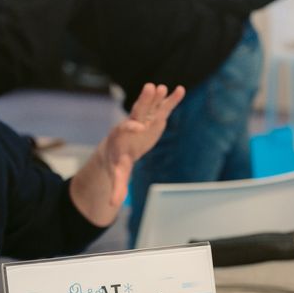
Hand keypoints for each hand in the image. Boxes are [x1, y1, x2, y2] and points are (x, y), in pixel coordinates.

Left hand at [101, 83, 184, 205]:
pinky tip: (180, 89)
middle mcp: (133, 124)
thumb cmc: (117, 159)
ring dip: (157, 97)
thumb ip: (117, 187)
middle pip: (138, 111)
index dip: (131, 128)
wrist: (117, 145)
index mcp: (123, 137)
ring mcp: (144, 119)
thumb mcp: (118, 173)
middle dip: (144, 101)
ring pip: (150, 106)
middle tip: (149, 88)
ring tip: (163, 87)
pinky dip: (170, 99)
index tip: (136, 126)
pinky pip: (163, 107)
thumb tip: (112, 205)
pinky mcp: (153, 118)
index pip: (126, 131)